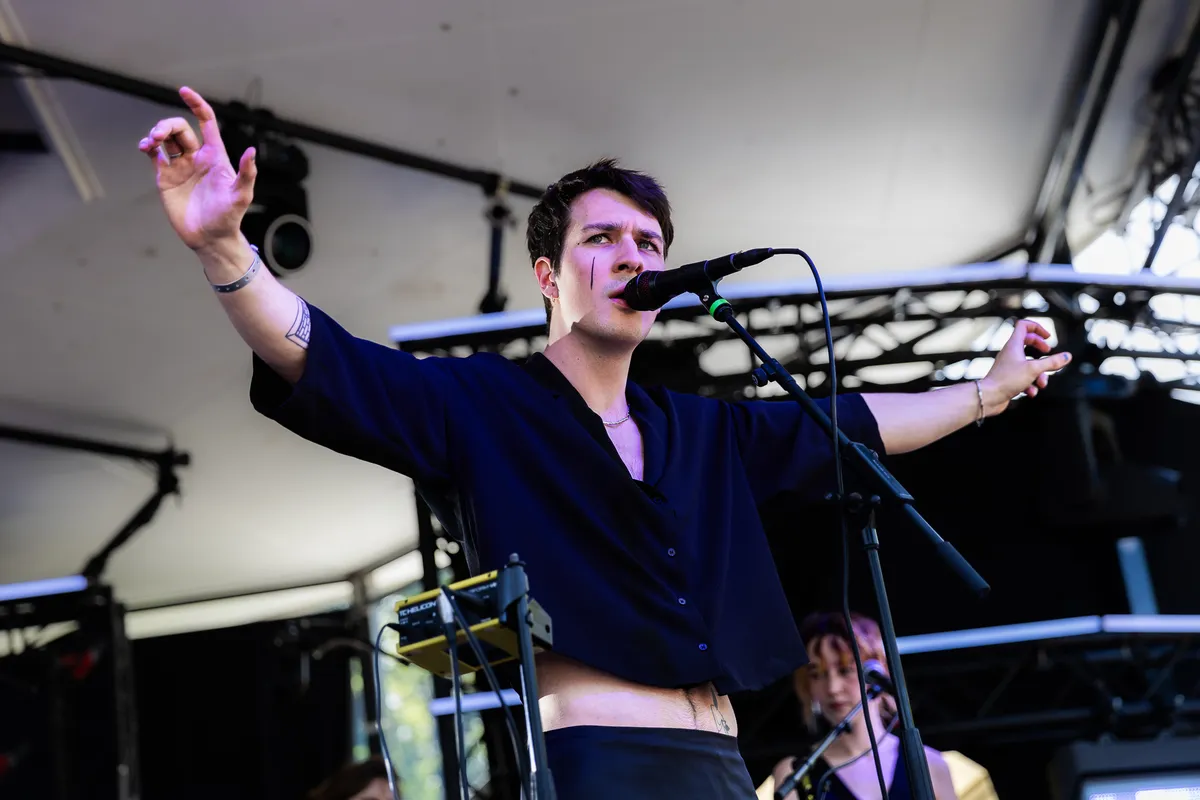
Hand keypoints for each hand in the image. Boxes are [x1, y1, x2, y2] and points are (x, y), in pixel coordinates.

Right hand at [138, 86, 256, 251]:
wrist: (210, 238)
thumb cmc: (229, 217)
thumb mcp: (241, 195)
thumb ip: (247, 173)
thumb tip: (252, 150)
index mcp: (215, 155)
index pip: (206, 122)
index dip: (197, 104)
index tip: (184, 91)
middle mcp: (197, 157)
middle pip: (180, 128)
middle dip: (168, 125)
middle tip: (158, 136)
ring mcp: (180, 166)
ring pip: (166, 139)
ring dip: (156, 133)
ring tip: (151, 142)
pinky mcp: (166, 178)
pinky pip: (155, 155)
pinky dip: (147, 147)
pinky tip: (145, 148)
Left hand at [980, 319, 1071, 414]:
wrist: (989, 397)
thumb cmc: (1007, 380)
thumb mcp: (1035, 369)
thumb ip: (1052, 362)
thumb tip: (1067, 356)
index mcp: (1014, 344)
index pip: (1023, 325)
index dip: (1037, 327)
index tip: (1048, 337)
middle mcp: (1010, 353)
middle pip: (1027, 341)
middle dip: (1040, 348)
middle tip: (1048, 353)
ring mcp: (1009, 365)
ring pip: (1029, 364)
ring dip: (1040, 374)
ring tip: (1042, 383)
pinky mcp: (1009, 378)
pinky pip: (1024, 378)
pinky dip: (1030, 384)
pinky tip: (1031, 392)